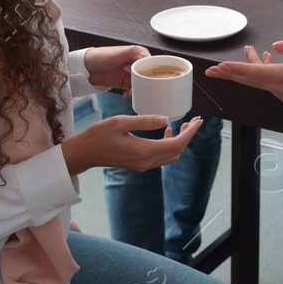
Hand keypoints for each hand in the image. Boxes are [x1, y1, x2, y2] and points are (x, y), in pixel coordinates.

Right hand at [61, 115, 201, 175]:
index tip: (198, 120)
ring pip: (171, 155)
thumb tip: (166, 119)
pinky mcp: (139, 164)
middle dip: (188, 136)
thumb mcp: (120, 122)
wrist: (84, 153)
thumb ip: (145, 121)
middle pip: (177, 151)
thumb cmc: (99, 136)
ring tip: (182, 124)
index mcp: (144, 151)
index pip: (177, 143)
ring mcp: (143, 165)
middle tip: (193, 120)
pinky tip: (166, 132)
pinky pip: (161, 157)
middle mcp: (146, 161)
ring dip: (180, 141)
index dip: (191, 132)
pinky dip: (169, 145)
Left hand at [83, 44, 148, 95]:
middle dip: (147, 83)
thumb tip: (148, 57)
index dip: (154, 71)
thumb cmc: (100, 56)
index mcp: (137, 53)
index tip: (151, 79)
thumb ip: (134, 52)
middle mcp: (135, 63)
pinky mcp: (125, 83)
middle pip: (149, 74)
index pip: (151, 62)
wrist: (86, 69)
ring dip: (140, 89)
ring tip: (132, 92)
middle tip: (143, 87)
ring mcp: (131, 74)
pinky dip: (133, 94)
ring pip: (142, 83)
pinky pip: (134, 90)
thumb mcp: (118, 52)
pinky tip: (127, 94)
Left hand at [206, 40, 282, 130]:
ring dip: (251, 70)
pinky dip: (265, 75)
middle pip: (253, 82)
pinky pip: (273, 87)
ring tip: (247, 53)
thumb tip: (277, 45)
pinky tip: (268, 62)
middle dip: (232, 74)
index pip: (258, 73)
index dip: (237, 69)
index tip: (220, 66)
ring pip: (263, 83)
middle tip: (213, 70)